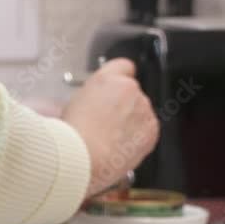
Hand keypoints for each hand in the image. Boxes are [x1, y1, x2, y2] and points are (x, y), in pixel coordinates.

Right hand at [62, 59, 158, 195]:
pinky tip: (122, 147)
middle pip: (132, 93)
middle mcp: (129, 88)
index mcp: (107, 78)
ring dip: (131, 123)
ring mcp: (143, 108)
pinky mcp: (152, 129)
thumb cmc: (72, 134)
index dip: (119, 80)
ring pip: (141, 112)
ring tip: (112, 141)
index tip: (115, 91)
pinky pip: (148, 131)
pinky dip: (138, 139)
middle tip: (107, 125)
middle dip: (124, 106)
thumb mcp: (72, 105)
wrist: (85, 157)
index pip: (123, 66)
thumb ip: (91, 99)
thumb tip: (94, 108)